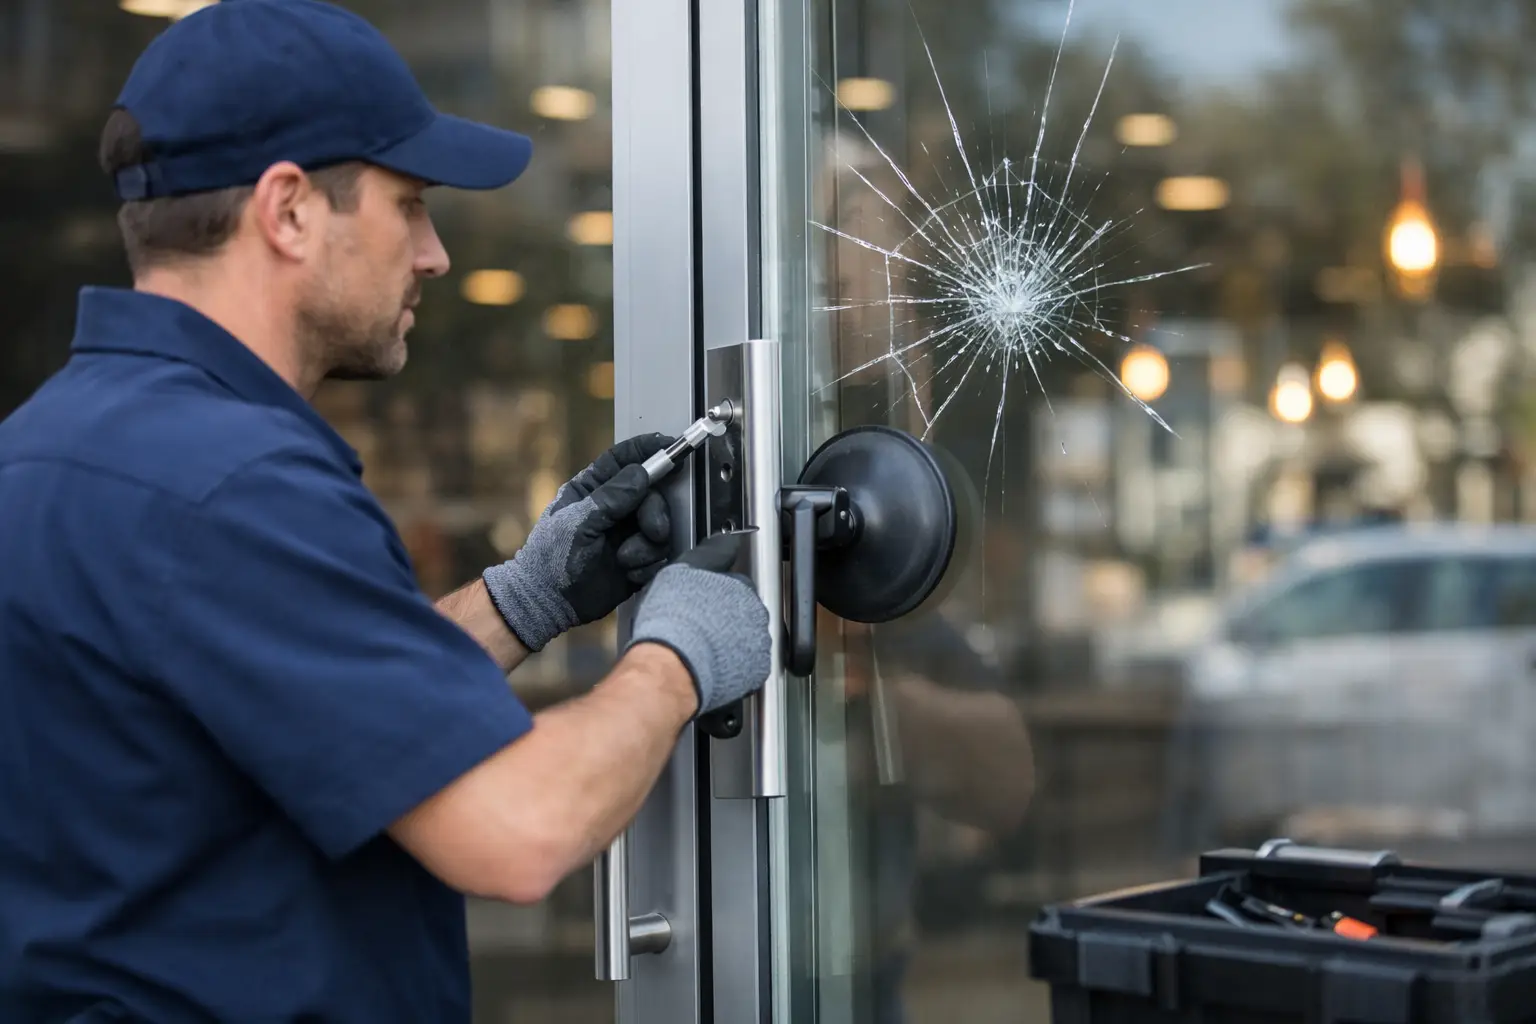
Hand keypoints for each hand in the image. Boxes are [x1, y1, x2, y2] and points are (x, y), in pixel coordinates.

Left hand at [482, 434, 674, 651]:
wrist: (549, 602)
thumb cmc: (551, 557)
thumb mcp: (578, 523)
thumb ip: (611, 498)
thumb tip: (642, 473)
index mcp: (594, 490)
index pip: (623, 459)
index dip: (647, 449)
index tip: (670, 444)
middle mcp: (615, 508)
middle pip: (652, 495)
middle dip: (656, 513)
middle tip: (653, 531)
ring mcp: (628, 533)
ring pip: (660, 526)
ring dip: (648, 546)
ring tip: (626, 560)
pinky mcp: (638, 560)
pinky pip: (659, 555)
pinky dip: (648, 565)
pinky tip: (629, 573)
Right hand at [626, 532, 771, 715]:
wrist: (672, 665)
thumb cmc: (673, 619)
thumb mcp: (683, 569)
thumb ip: (711, 552)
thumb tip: (728, 539)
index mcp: (742, 587)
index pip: (737, 584)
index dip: (716, 593)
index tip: (702, 602)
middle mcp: (756, 615)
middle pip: (744, 613)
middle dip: (726, 618)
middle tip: (700, 627)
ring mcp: (759, 646)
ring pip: (746, 640)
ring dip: (731, 643)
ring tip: (704, 649)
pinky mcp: (755, 673)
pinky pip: (747, 667)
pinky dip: (734, 668)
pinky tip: (712, 666)